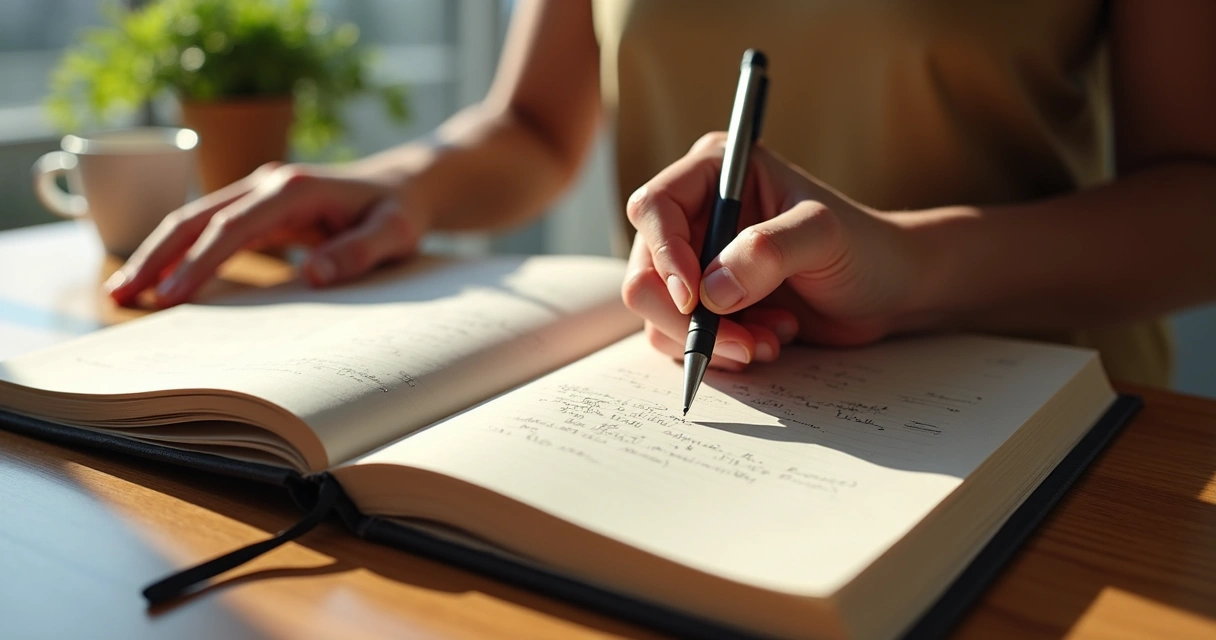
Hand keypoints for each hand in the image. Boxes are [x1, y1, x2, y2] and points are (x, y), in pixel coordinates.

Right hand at [105, 162, 425, 306]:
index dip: (198, 263)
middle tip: (121, 296)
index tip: (169, 297)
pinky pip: (211, 230)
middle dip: (156, 256)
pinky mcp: (259, 208)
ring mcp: (260, 193)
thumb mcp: (396, 234)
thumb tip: (314, 275)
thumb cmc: (400, 213)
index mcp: (296, 189)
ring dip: (158, 253)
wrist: (405, 186)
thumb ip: (360, 252)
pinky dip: (181, 253)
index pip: (233, 228)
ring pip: (194, 220)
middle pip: (196, 218)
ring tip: (124, 292)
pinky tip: (161, 280)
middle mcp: (269, 183)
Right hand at [623, 132, 921, 369]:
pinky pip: (683, 339)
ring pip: (659, 314)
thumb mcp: (824, 236)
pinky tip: (772, 340)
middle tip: (742, 342)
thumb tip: (712, 291)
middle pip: (644, 272)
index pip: (654, 208)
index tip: (695, 298)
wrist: (889, 290)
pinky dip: (723, 351)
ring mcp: (697, 264)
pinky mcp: (706, 306)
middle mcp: (696, 215)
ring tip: (771, 339)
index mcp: (714, 172)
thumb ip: (769, 252)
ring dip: (713, 340)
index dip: (664, 255)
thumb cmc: (864, 247)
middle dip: (688, 317)